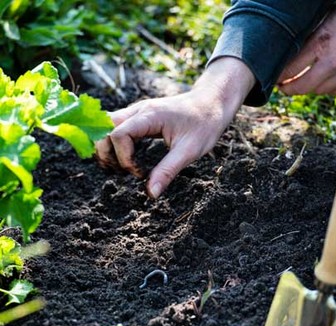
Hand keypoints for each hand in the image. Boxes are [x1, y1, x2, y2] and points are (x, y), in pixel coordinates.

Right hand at [96, 57, 254, 197]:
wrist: (211, 102)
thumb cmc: (205, 123)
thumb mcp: (190, 151)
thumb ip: (168, 171)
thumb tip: (151, 193)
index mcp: (150, 116)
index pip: (119, 135)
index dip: (124, 159)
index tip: (140, 174)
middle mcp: (139, 110)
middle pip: (105, 127)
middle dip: (106, 153)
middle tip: (122, 172)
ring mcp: (137, 112)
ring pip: (107, 126)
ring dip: (107, 148)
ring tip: (121, 167)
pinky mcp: (140, 117)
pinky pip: (117, 127)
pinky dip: (114, 144)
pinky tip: (126, 158)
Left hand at [278, 7, 335, 94]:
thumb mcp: (327, 17)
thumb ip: (309, 35)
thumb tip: (286, 50)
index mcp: (322, 43)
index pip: (289, 70)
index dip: (277, 77)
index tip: (272, 77)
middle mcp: (333, 62)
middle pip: (301, 87)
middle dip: (288, 89)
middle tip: (282, 87)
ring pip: (318, 91)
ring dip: (308, 87)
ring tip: (301, 81)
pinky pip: (335, 91)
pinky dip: (327, 87)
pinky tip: (323, 79)